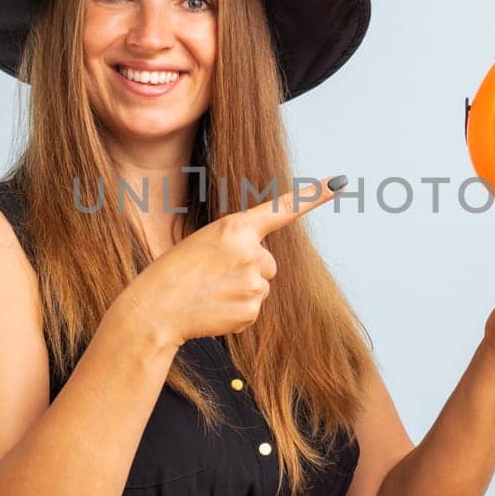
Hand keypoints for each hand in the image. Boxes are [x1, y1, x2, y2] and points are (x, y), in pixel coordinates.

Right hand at [126, 175, 343, 343]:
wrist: (155, 309)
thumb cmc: (174, 273)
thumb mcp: (204, 243)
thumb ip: (238, 245)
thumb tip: (263, 267)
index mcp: (235, 227)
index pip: (282, 209)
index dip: (313, 196)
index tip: (339, 183)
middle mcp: (250, 252)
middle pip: (268, 262)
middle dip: (247, 270)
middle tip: (212, 276)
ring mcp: (253, 283)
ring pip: (261, 287)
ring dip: (241, 291)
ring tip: (209, 293)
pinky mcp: (251, 311)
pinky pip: (253, 310)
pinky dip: (236, 312)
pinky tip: (213, 310)